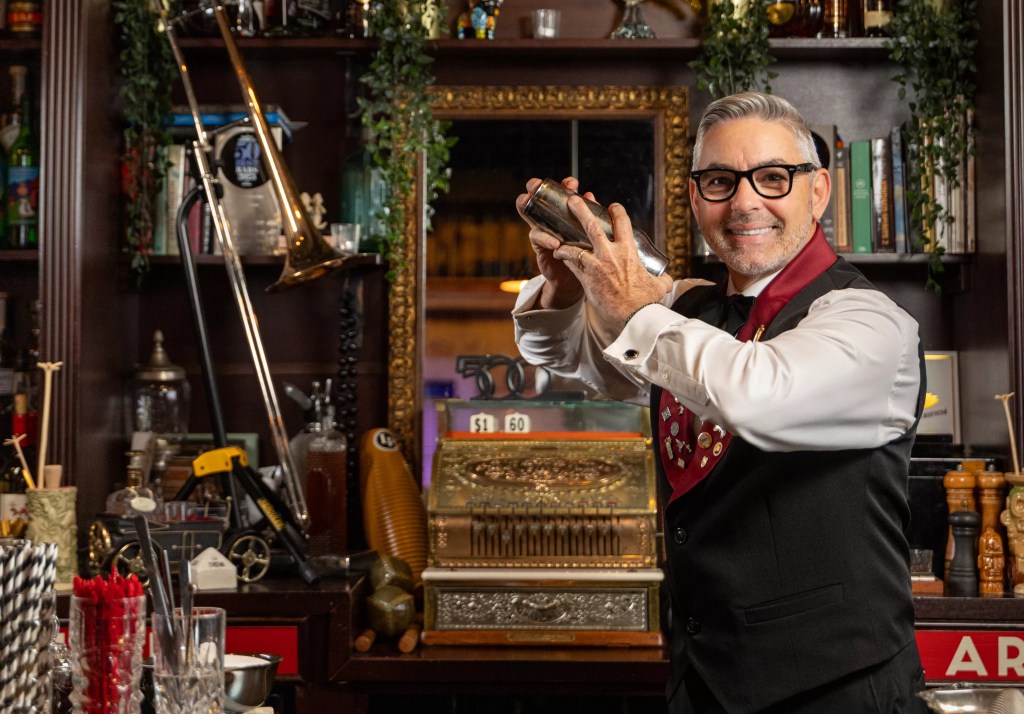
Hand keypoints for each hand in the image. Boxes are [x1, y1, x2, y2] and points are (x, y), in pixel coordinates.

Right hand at [516, 177, 591, 308]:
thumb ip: (590, 216)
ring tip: (527, 201)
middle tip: (535, 184)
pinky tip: (554, 241)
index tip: (572, 183)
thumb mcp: (590, 235)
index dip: (566, 185)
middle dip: (535, 188)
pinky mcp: (539, 246)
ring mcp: (543, 231)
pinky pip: (537, 238)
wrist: (576, 280)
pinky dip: (545, 238)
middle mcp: (552, 220)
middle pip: (540, 199)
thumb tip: (591, 196)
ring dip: (528, 206)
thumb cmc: (585, 255)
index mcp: (566, 214)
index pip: (563, 194)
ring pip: (531, 215)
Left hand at [553, 191, 671, 325]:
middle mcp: (611, 254)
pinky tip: (559, 253)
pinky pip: (571, 263)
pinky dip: (564, 256)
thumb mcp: (658, 285)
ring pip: (575, 245)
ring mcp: (596, 266)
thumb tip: (666, 279)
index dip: (615, 211)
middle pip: (592, 226)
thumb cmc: (646, 301)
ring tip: (556, 232)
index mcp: (629, 250)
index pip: (622, 222)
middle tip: (573, 200)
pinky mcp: (586, 278)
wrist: (633, 316)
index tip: (611, 207)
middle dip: (581, 210)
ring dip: (564, 238)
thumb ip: (660, 278)